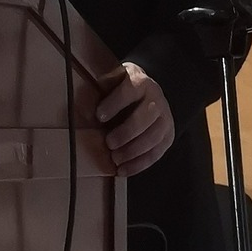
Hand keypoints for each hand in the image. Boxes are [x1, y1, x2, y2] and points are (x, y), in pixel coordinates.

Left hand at [95, 63, 174, 177]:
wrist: (147, 95)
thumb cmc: (122, 90)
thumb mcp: (112, 80)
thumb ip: (101, 86)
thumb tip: (84, 98)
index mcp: (140, 82)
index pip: (130, 90)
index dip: (115, 103)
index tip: (99, 116)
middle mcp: (156, 99)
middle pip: (144, 117)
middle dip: (126, 133)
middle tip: (109, 143)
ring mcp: (165, 118)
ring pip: (153, 137)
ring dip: (133, 151)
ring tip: (115, 159)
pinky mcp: (168, 136)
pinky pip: (156, 153)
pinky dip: (139, 164)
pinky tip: (124, 170)